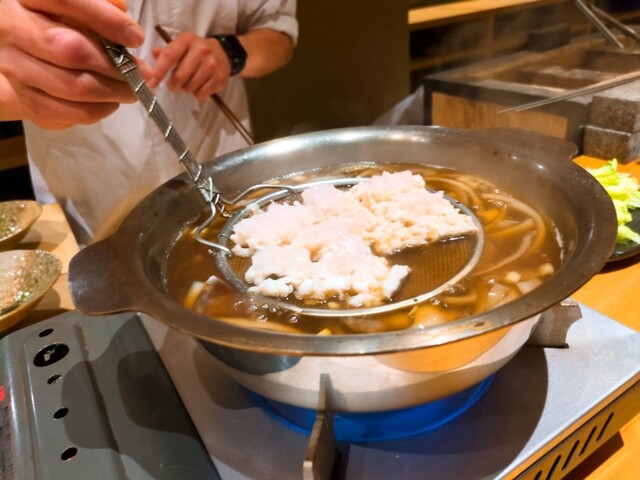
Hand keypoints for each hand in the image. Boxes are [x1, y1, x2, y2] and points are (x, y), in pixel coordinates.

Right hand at [0, 0, 144, 129]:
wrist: (24, 58)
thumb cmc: (58, 26)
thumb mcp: (76, 8)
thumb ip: (98, 4)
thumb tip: (121, 11)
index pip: (64, 0)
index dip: (104, 18)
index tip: (136, 36)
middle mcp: (12, 31)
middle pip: (70, 50)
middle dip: (115, 64)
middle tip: (141, 72)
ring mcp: (16, 68)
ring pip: (74, 87)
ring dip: (113, 91)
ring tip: (132, 89)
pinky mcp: (26, 100)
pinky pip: (70, 112)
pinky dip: (100, 109)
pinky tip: (112, 101)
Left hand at [146, 32, 231, 100]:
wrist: (223, 53)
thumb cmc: (196, 51)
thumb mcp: (182, 46)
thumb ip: (167, 51)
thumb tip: (154, 53)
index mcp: (187, 39)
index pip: (170, 56)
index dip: (159, 71)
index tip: (152, 83)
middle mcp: (201, 50)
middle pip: (179, 76)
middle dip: (173, 85)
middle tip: (174, 85)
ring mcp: (212, 64)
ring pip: (190, 87)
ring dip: (186, 89)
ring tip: (190, 82)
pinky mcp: (220, 78)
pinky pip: (201, 94)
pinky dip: (197, 94)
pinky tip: (200, 86)